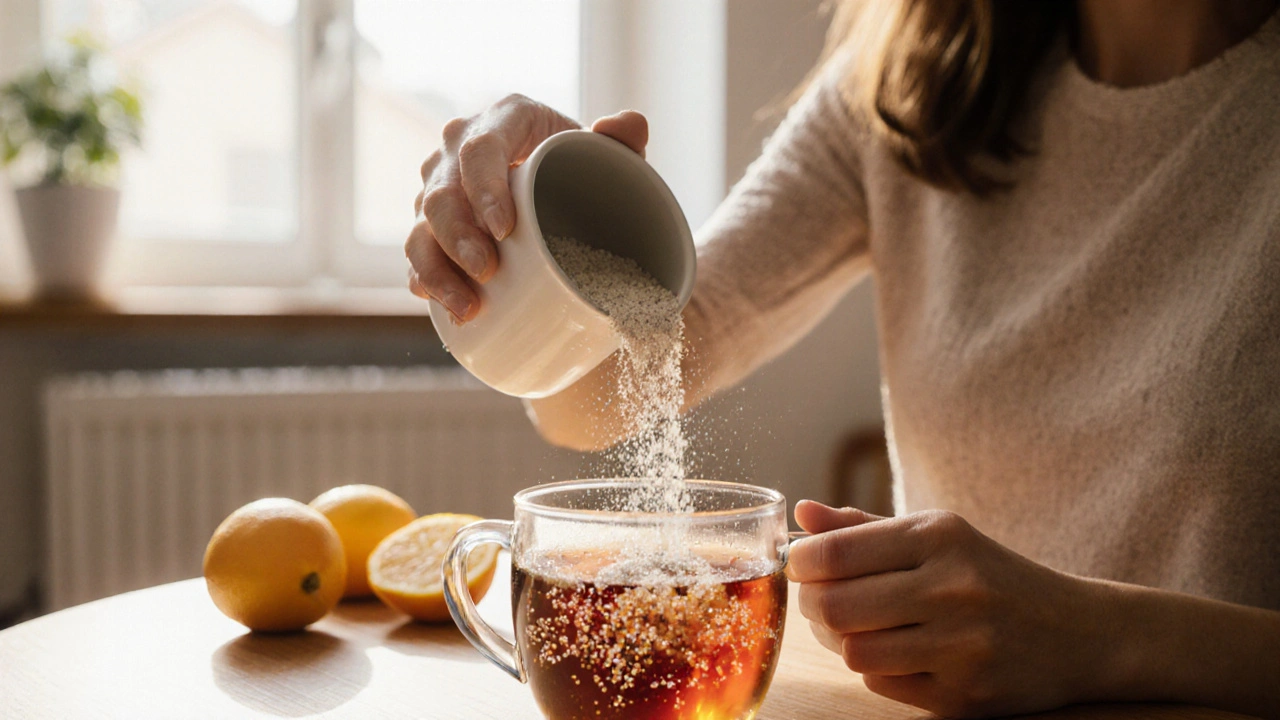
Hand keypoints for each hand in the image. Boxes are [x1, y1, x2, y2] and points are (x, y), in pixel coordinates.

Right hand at [406, 96, 648, 320]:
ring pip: (420, 228)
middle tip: (487, 272)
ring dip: (436, 269)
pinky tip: (442, 306)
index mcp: (504, 120)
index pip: (479, 149)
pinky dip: (427, 282)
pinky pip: (416, 255)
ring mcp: (440, 187)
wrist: (568, 196)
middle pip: (441, 193)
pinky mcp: (431, 225)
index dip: (484, 189)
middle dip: (457, 237)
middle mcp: (460, 148)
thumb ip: (624, 139)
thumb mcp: (609, 155)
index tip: (504, 230)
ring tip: (467, 306)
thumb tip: (629, 125)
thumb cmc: (586, 170)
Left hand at [787, 500, 1107, 717]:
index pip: (835, 553)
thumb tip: (800, 514)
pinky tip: (899, 652)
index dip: (800, 563)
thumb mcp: (935, 536)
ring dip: (843, 641)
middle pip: (835, 607)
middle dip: (814, 605)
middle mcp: (953, 588)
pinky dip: (877, 669)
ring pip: (854, 651)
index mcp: (940, 536)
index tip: (800, 566)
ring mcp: (962, 646)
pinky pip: (882, 684)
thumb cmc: (989, 575)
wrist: (1078, 633)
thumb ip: (862, 528)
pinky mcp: (965, 695)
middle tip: (822, 601)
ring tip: (859, 627)